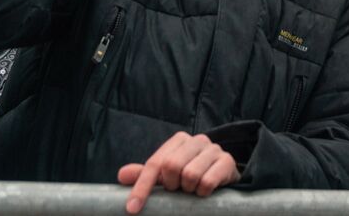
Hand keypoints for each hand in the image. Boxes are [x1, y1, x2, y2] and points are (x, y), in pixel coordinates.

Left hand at [118, 132, 239, 213]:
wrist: (224, 176)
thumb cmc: (190, 175)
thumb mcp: (166, 176)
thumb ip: (145, 175)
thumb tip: (121, 175)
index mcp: (179, 140)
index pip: (155, 163)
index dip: (142, 187)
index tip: (132, 208)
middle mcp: (197, 140)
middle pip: (172, 166)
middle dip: (172, 185)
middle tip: (178, 190)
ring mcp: (214, 149)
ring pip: (190, 175)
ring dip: (189, 190)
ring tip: (192, 189)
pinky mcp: (227, 161)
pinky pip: (207, 182)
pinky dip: (202, 192)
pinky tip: (205, 191)